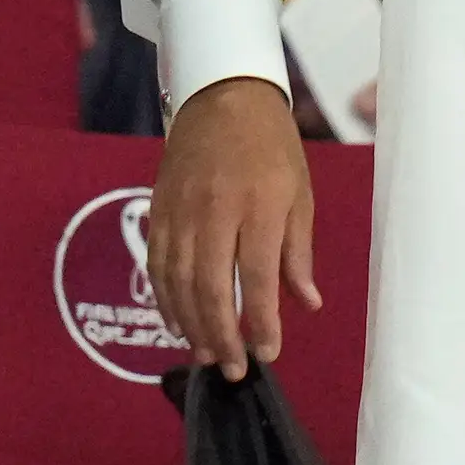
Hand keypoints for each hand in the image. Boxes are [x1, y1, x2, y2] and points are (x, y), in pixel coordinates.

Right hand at [146, 76, 319, 379]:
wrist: (223, 96)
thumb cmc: (272, 147)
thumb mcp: (300, 194)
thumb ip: (298, 253)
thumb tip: (307, 304)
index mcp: (260, 205)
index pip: (258, 276)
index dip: (262, 321)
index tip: (268, 353)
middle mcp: (216, 210)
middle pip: (211, 286)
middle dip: (221, 335)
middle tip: (234, 369)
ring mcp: (182, 210)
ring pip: (178, 281)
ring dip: (191, 324)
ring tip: (206, 355)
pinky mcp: (159, 209)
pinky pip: (157, 264)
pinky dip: (165, 299)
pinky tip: (177, 323)